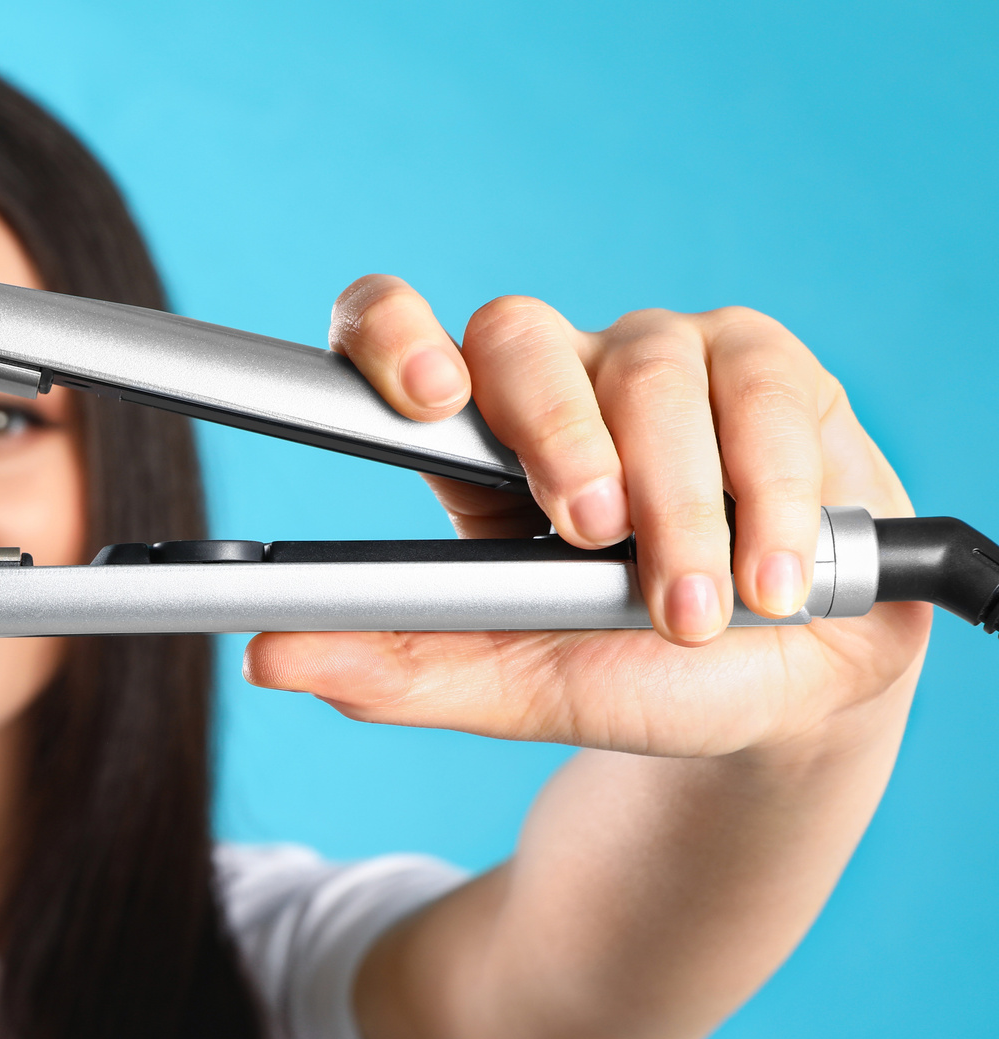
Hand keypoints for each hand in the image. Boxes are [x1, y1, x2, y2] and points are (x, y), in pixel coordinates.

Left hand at [244, 276, 929, 757]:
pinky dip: (769, 500)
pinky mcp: (769, 369)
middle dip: (559, 434)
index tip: (423, 394)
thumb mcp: (513, 685)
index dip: (394, 336)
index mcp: (467, 440)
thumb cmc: (631, 669)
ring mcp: (661, 359)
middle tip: (593, 532)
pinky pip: (765, 396)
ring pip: (651, 376)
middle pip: (520, 338)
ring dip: (680, 506)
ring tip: (690, 611)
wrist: (780, 699)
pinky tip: (772, 581)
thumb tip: (265, 659)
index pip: (397, 332)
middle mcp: (553, 377)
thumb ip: (397, 671)